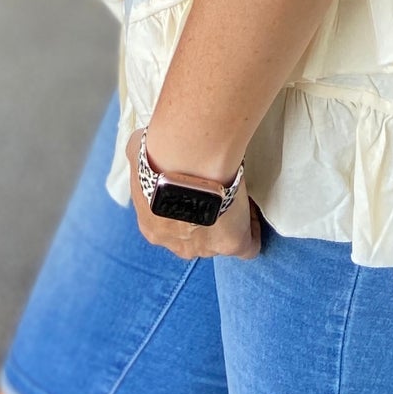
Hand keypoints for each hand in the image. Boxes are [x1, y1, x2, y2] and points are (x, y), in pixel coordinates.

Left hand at [125, 128, 261, 260]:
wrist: (188, 160)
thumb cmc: (160, 153)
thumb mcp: (140, 152)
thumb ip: (142, 155)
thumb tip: (144, 145)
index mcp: (152, 225)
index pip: (167, 223)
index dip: (181, 203)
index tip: (191, 186)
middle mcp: (176, 243)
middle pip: (192, 236)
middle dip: (201, 215)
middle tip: (212, 189)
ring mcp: (205, 247)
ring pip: (217, 242)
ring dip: (225, 221)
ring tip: (234, 194)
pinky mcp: (232, 243)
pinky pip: (247, 248)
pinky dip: (251, 232)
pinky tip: (252, 211)